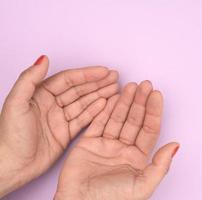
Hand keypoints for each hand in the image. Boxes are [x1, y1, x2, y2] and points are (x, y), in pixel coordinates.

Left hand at [0, 56, 118, 196]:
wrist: (11, 166)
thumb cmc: (10, 136)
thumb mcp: (16, 103)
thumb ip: (29, 79)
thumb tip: (44, 59)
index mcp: (40, 94)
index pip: (68, 80)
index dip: (87, 74)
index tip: (103, 71)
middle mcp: (52, 104)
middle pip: (79, 90)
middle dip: (98, 83)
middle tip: (115, 77)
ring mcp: (60, 119)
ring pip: (84, 103)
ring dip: (100, 95)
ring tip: (115, 89)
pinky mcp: (66, 133)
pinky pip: (83, 119)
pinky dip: (95, 112)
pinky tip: (106, 104)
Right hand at [55, 81, 178, 199]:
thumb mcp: (143, 185)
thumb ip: (160, 165)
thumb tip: (176, 145)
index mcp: (138, 158)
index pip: (149, 129)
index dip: (153, 111)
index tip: (156, 94)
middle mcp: (124, 149)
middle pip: (134, 120)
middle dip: (140, 102)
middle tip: (144, 84)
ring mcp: (106, 145)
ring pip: (118, 118)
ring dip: (124, 102)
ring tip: (131, 86)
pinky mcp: (89, 143)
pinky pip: (98, 122)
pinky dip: (105, 110)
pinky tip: (113, 97)